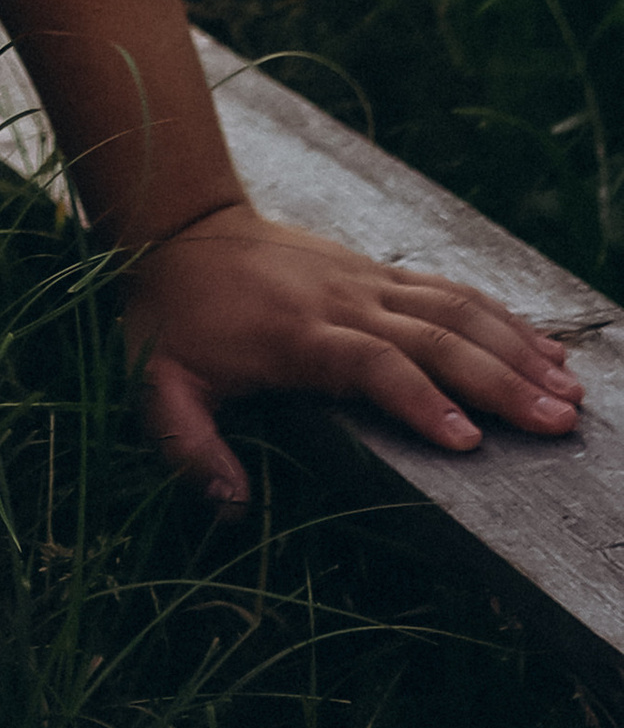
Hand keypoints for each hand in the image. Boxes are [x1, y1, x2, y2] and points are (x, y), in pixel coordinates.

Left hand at [124, 203, 584, 505]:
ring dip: (515, 347)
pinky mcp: (375, 269)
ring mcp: (364, 279)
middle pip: (433, 337)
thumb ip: (186, 446)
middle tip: (557, 422)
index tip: (468, 442)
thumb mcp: (156, 384)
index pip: (371, 363)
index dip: (420, 400)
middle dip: (499, 381)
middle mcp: (342, 300)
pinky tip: (544, 345)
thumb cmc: (171, 314)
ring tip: (570, 391)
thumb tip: (230, 506)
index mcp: (298, 334)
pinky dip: (501, 314)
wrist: (179, 221)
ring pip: (453, 308)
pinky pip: (448, 288)